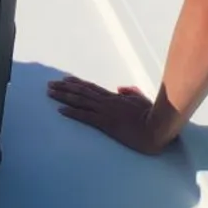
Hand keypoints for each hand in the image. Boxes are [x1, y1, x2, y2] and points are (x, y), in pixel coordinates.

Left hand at [46, 75, 176, 154]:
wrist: (157, 127)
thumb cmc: (153, 116)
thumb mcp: (142, 100)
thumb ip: (130, 92)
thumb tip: (120, 88)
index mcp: (114, 97)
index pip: (91, 88)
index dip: (77, 84)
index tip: (65, 80)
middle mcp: (107, 101)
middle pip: (81, 92)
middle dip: (64, 88)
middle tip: (50, 84)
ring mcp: (106, 111)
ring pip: (80, 101)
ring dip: (63, 96)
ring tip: (50, 92)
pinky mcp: (106, 123)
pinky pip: (85, 116)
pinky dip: (72, 112)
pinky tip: (61, 110)